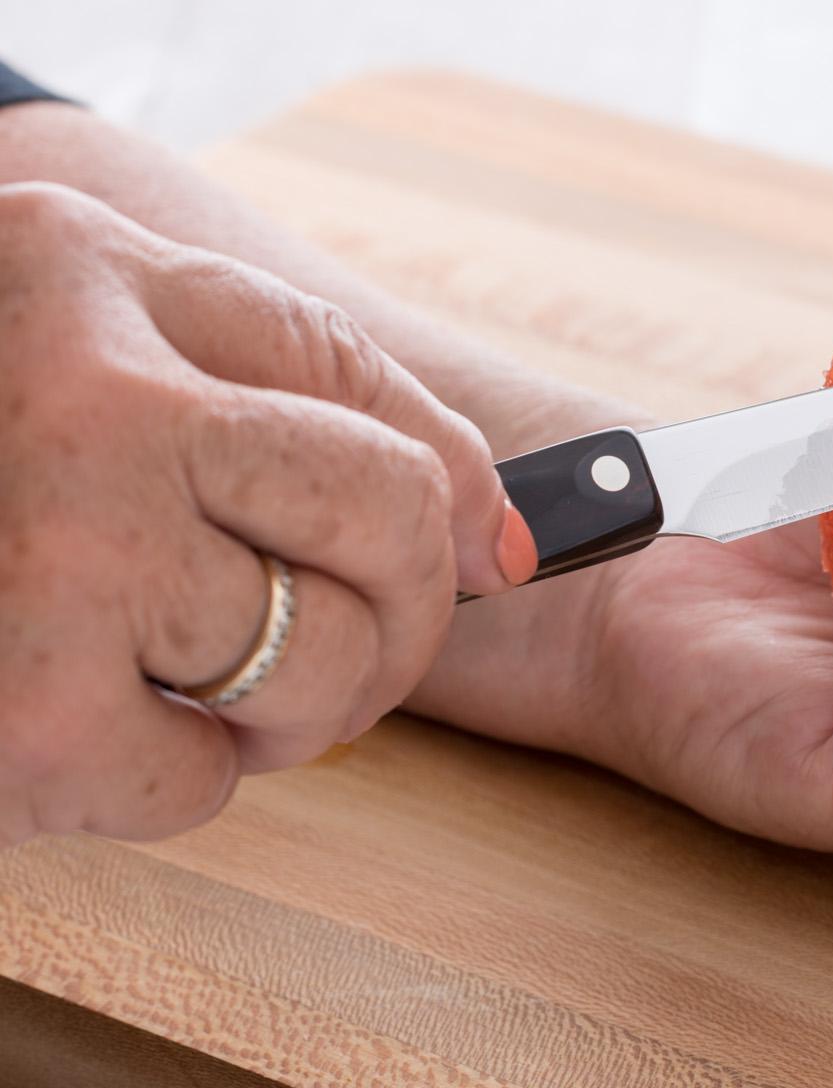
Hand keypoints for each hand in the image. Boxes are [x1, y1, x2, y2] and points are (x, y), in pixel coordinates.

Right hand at [0, 183, 534, 844]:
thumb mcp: (90, 338)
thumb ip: (300, 392)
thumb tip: (507, 542)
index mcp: (95, 282)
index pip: (364, 396)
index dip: (445, 505)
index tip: (459, 552)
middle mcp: (87, 406)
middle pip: (388, 534)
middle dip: (392, 615)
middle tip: (326, 637)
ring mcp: (52, 562)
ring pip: (321, 671)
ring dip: (280, 705)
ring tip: (172, 672)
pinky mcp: (24, 721)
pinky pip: (206, 784)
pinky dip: (168, 779)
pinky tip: (78, 717)